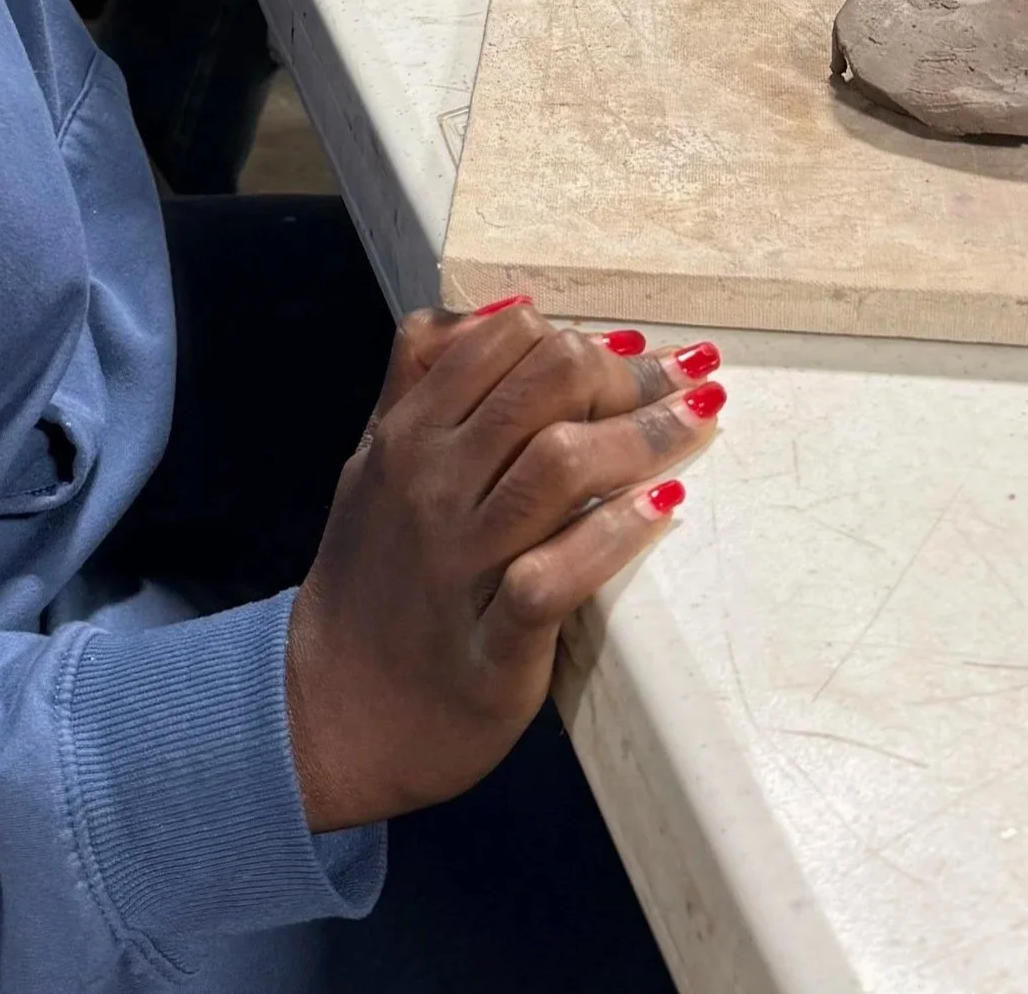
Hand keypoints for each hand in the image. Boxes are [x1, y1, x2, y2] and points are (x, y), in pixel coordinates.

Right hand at [285, 303, 723, 831]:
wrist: (326, 716)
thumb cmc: (371, 581)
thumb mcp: (373, 463)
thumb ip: (424, 380)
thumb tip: (507, 311)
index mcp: (407, 434)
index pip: (506, 340)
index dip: (582, 335)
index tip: (638, 350)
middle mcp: (429, 484)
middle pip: (545, 382)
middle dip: (628, 373)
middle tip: (682, 382)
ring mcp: (458, 563)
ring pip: (561, 462)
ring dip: (646, 434)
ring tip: (701, 419)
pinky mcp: (491, 644)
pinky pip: (557, 575)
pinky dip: (615, 534)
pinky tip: (664, 507)